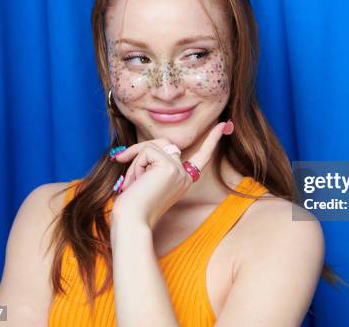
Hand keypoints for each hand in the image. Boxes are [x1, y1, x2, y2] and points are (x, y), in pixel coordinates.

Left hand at [110, 120, 232, 229]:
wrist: (132, 222)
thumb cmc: (134, 207)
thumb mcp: (148, 182)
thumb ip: (154, 164)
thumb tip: (146, 146)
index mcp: (184, 180)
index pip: (202, 156)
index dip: (212, 140)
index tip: (224, 125)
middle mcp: (185, 175)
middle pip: (164, 144)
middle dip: (140, 153)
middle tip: (124, 168)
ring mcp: (179, 170)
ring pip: (153, 146)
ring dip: (136, 162)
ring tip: (132, 183)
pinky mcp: (169, 167)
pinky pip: (146, 150)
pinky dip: (135, 164)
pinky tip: (135, 183)